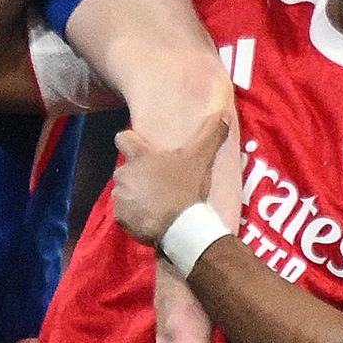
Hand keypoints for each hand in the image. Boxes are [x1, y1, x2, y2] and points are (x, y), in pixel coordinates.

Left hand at [110, 100, 231, 246]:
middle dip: (137, 174)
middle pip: (126, 168)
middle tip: (158, 182)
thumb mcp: (201, 159)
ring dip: (135, 195)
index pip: (122, 138)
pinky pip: (124, 213)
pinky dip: (134, 215)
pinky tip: (151, 218)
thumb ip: (211, 134)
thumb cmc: (186, 189)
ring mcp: (120, 197)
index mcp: (139, 156)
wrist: (180, 229)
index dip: (131, 142)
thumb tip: (223, 113)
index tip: (143, 149)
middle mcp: (124, 174)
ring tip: (156, 202)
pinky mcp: (120, 218)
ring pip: (124, 191)